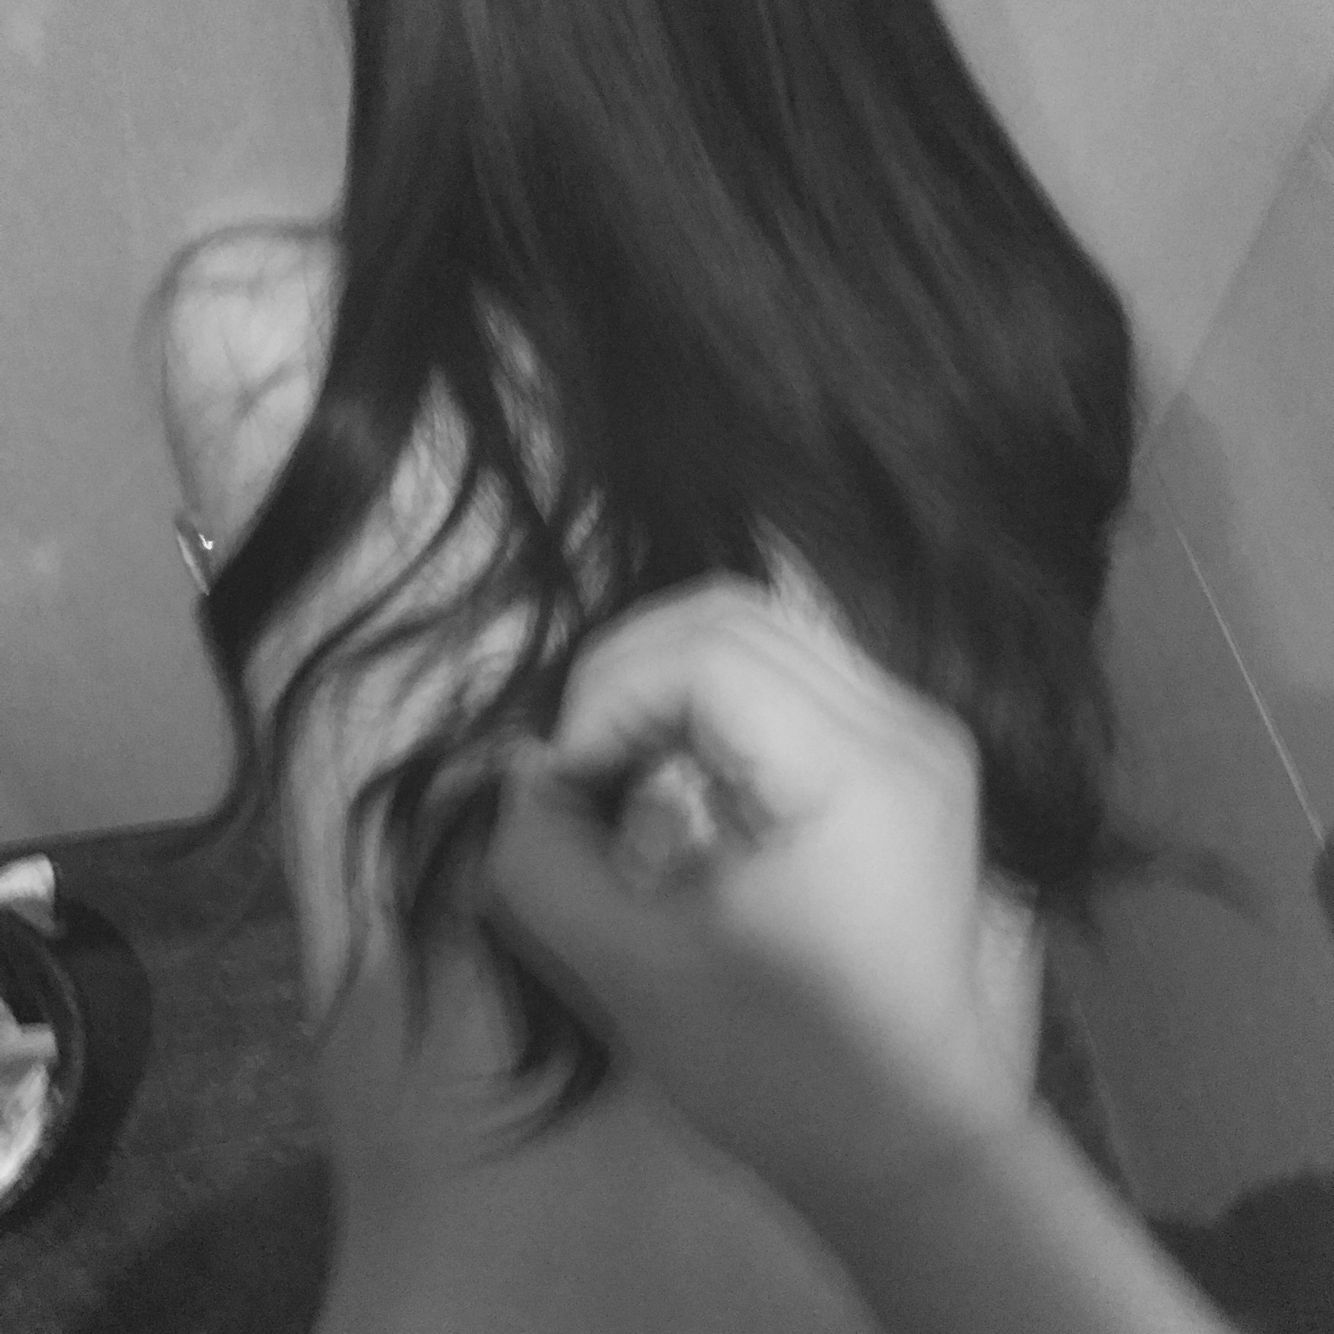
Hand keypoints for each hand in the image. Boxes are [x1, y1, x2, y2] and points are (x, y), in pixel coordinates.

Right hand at [485, 576, 1023, 1204]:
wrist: (909, 1138)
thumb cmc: (778, 1070)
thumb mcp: (631, 970)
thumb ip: (541, 857)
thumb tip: (518, 768)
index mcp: (860, 770)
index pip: (706, 655)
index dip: (606, 698)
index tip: (565, 784)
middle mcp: (906, 723)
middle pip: (734, 614)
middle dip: (626, 674)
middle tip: (583, 766)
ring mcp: (917, 730)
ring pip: (760, 629)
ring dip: (666, 680)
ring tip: (629, 769)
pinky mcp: (906, 752)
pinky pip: (789, 671)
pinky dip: (712, 700)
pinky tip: (688, 774)